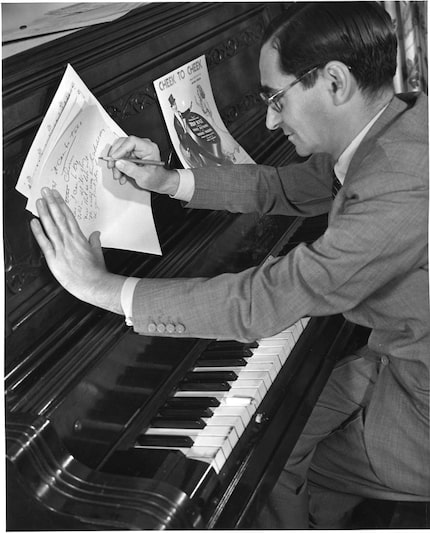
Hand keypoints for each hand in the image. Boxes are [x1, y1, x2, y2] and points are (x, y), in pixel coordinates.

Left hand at [30, 188, 124, 313]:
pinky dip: (38, 232)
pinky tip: (33, 222)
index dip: (61, 204)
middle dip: (52, 202)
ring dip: (44, 212)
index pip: (69, 216)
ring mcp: (61, 248)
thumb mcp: (98, 253)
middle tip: (45, 191)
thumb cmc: (96, 271)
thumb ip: (95, 242)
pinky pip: (44, 243)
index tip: (56, 195)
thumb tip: (96, 234)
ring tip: (39, 201)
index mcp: (79, 238)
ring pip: (51, 226)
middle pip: (59, 217)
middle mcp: (69, 240)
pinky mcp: (54, 258)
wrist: (93, 284)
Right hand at [108, 136, 179, 194]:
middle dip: (116, 157)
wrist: (159, 182)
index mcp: (149, 148)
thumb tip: (118, 163)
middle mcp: (143, 146)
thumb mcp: (144, 176)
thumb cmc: (156, 179)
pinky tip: (121, 175)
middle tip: (112, 167)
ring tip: (118, 175)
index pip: (131, 141)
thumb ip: (131, 169)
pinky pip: (122, 158)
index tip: (114, 158)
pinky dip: (119, 167)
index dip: (120, 149)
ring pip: (120, 152)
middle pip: (123, 144)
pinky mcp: (133, 155)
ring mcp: (137, 150)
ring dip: (116, 164)